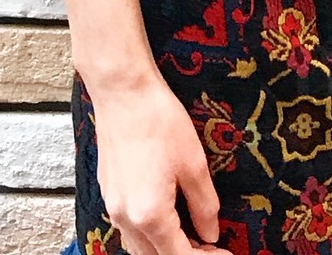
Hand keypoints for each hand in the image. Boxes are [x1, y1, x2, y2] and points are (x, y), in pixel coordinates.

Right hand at [88, 68, 224, 254]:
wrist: (123, 91)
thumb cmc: (160, 121)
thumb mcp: (194, 165)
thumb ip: (204, 206)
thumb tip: (210, 234)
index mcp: (150, 215)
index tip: (223, 252)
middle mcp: (126, 218)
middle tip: (209, 245)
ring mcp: (113, 206)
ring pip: (138, 247)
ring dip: (163, 248)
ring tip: (189, 234)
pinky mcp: (108, 192)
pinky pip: (127, 229)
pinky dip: (147, 235)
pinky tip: (165, 216)